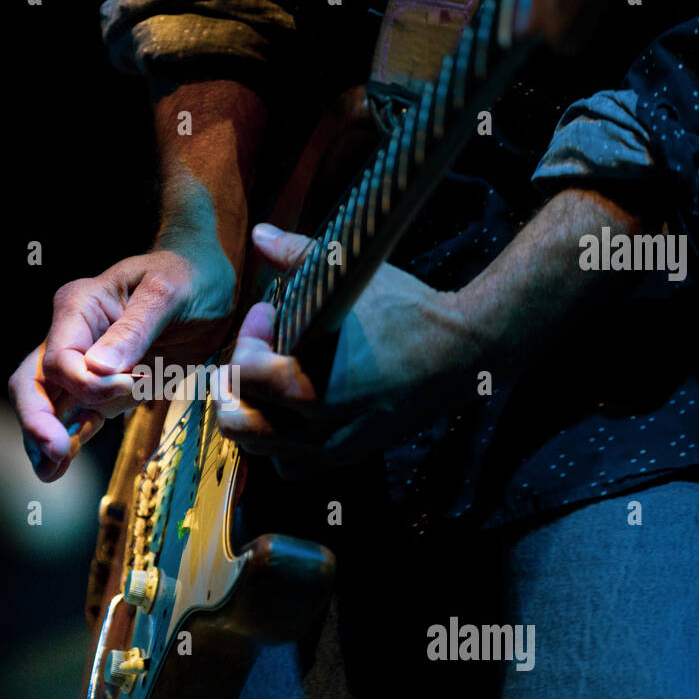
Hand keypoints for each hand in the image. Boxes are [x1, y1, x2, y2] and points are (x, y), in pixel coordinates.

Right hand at [9, 236, 236, 480]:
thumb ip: (134, 328)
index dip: (87, 384)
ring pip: (49, 406)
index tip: (130, 385)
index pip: (59, 359)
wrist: (209, 279)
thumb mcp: (168, 292)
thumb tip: (98, 368)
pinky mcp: (105, 386)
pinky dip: (70, 440)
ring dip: (46, 440)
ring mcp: (85, 363)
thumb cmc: (189, 275)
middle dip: (38, 420)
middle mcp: (72, 335)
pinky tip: (60, 466)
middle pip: (34, 383)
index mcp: (78, 307)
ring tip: (50, 472)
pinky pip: (78, 416)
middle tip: (55, 452)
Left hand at [217, 224, 483, 468]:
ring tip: (271, 380)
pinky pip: (290, 464)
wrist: (463, 352)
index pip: (241, 372)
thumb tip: (260, 233)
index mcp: (308, 381)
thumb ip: (296, 256)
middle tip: (253, 356)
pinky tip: (292, 411)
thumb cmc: (407, 311)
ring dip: (254, 413)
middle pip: (236, 421)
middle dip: (235, 386)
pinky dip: (280, 443)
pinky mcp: (348, 454)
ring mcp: (332, 445)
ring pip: (259, 447)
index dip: (246, 336)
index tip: (270, 313)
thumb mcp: (349, 277)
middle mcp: (315, 423)